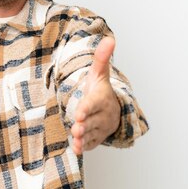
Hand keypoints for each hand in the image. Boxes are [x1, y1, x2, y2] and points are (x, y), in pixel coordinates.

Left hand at [71, 37, 120, 154]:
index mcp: (101, 98)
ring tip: (75, 140)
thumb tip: (109, 38)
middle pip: (92, 121)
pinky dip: (84, 147)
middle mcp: (102, 114)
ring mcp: (99, 128)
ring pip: (91, 134)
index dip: (87, 108)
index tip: (79, 113)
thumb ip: (101, 58)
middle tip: (76, 128)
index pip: (93, 103)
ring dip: (83, 138)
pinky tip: (77, 150)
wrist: (113, 110)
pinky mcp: (96, 138)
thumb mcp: (99, 74)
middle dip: (84, 125)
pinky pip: (91, 144)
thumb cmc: (101, 91)